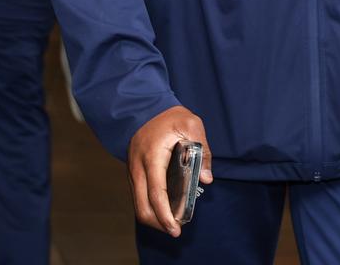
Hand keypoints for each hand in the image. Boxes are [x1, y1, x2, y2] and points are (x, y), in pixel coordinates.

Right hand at [127, 106, 212, 237]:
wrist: (144, 108)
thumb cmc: (170, 116)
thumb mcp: (192, 125)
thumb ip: (203, 150)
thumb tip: (207, 178)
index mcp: (152, 157)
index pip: (157, 193)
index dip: (165, 215)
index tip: (176, 228)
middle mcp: (138, 168)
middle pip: (143, 207)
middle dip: (158, 223)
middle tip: (175, 230)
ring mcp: (133, 171)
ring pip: (138, 204)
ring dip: (154, 217)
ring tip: (172, 223)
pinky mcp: (133, 173)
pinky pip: (139, 196)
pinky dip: (150, 207)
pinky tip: (164, 209)